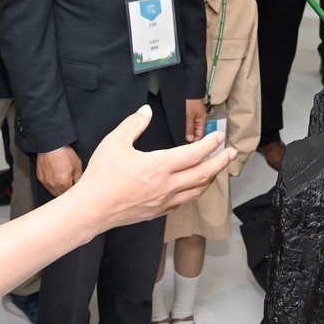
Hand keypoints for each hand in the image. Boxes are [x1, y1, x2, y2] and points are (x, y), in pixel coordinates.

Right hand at [37, 145, 83, 196]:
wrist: (52, 145)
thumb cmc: (64, 153)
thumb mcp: (77, 165)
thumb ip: (79, 178)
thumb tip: (80, 185)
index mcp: (64, 183)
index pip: (70, 193)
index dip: (74, 189)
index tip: (75, 185)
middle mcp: (53, 185)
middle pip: (61, 194)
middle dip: (66, 190)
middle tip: (70, 182)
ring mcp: (46, 182)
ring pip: (53, 191)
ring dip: (58, 189)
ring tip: (62, 179)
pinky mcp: (40, 177)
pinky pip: (47, 185)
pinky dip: (51, 183)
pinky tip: (55, 176)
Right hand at [70, 105, 233, 227]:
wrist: (92, 209)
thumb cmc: (102, 176)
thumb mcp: (115, 142)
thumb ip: (134, 124)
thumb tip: (146, 111)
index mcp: (160, 166)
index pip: (195, 153)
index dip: (210, 144)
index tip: (218, 136)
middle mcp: (167, 185)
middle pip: (204, 174)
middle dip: (221, 162)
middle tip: (231, 153)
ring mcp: (164, 201)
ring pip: (197, 191)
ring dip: (210, 178)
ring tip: (216, 169)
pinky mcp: (158, 212)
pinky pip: (183, 202)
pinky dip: (193, 192)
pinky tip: (192, 188)